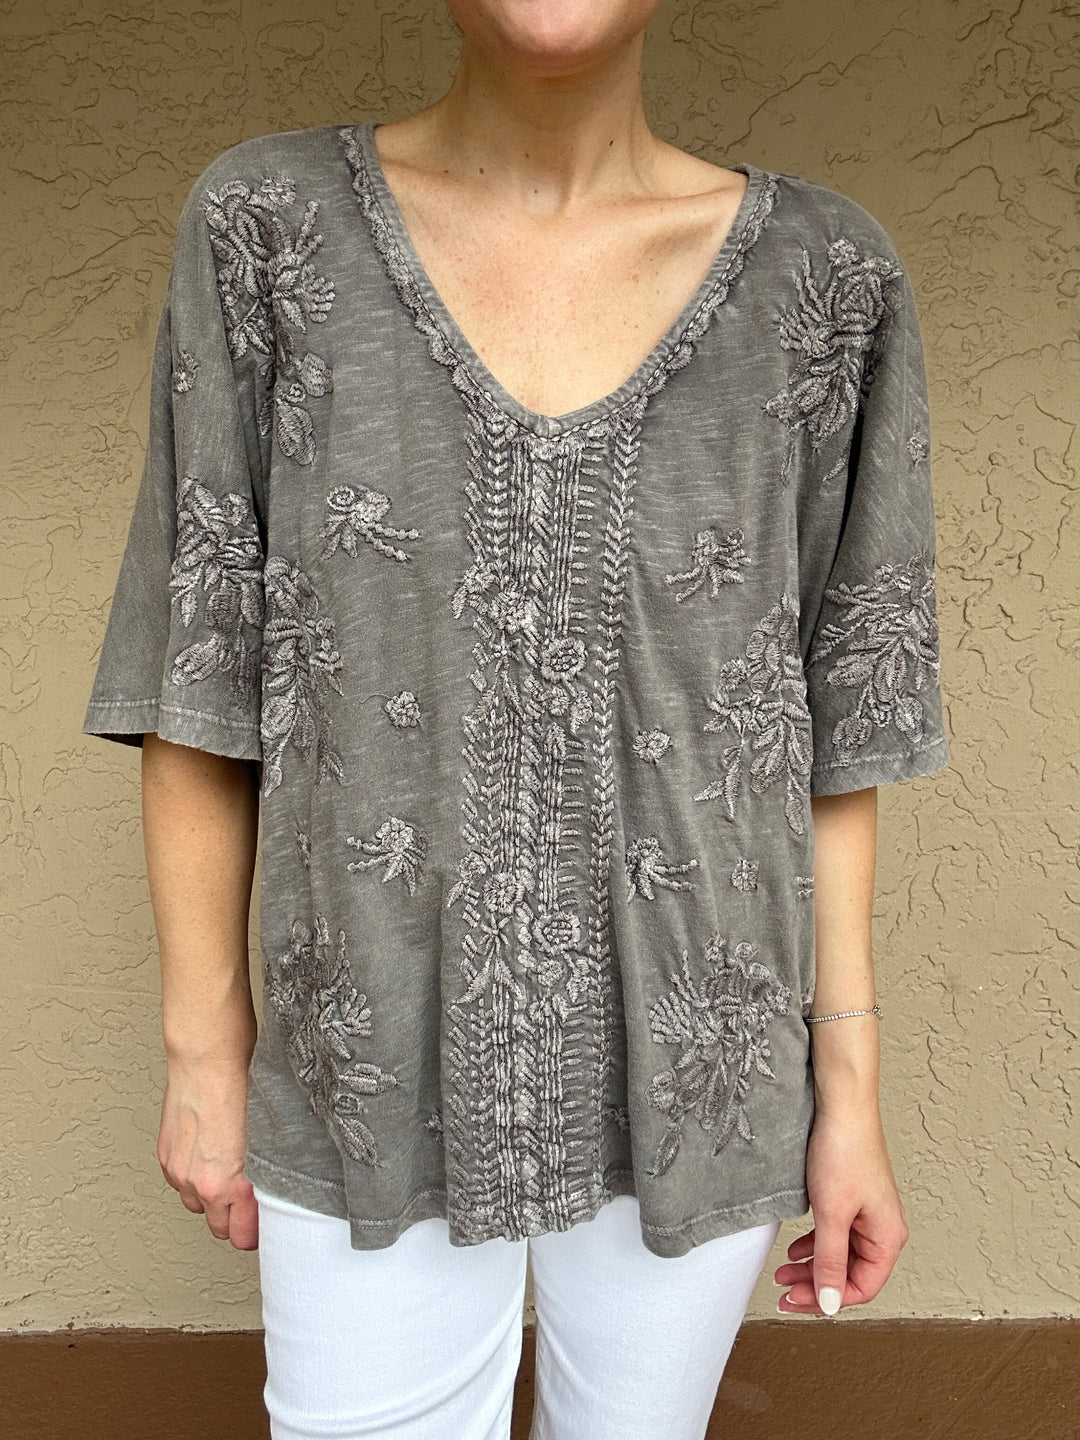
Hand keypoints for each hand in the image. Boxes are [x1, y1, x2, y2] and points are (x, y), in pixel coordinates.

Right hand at [157, 1055, 258, 1251]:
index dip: (257, 1231)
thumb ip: (266, 1173)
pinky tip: (209, 1156)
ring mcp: (179, 1171)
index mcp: (232, 1183)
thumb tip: (274, 1190)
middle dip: (236, 1218)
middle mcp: (201, 1184)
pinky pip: (180, 1184)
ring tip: (229, 1172)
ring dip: (212, 1198)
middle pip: (220, 1228)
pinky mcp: (166, 1157)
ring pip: (198, 1206)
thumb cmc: (243, 1083)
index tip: (266, 1223)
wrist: (207, 1057)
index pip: (243, 1237)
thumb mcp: (270, 1136)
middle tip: (252, 1200)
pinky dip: (193, 1177)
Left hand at [774, 1103, 908, 1315]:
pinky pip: (835, 1234)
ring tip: (783, 1272)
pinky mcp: (852, 1198)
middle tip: (783, 1290)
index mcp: (888, 1238)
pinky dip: (815, 1245)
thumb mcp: (831, 1213)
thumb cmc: (844, 1152)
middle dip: (816, 1285)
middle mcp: (883, 1229)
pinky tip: (795, 1248)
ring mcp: (868, 1213)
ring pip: (840, 1255)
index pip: (861, 1288)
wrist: (841, 1105)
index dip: (827, 1299)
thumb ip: (829, 1261)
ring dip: (812, 1266)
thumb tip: (829, 1303)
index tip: (796, 1301)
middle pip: (850, 1274)